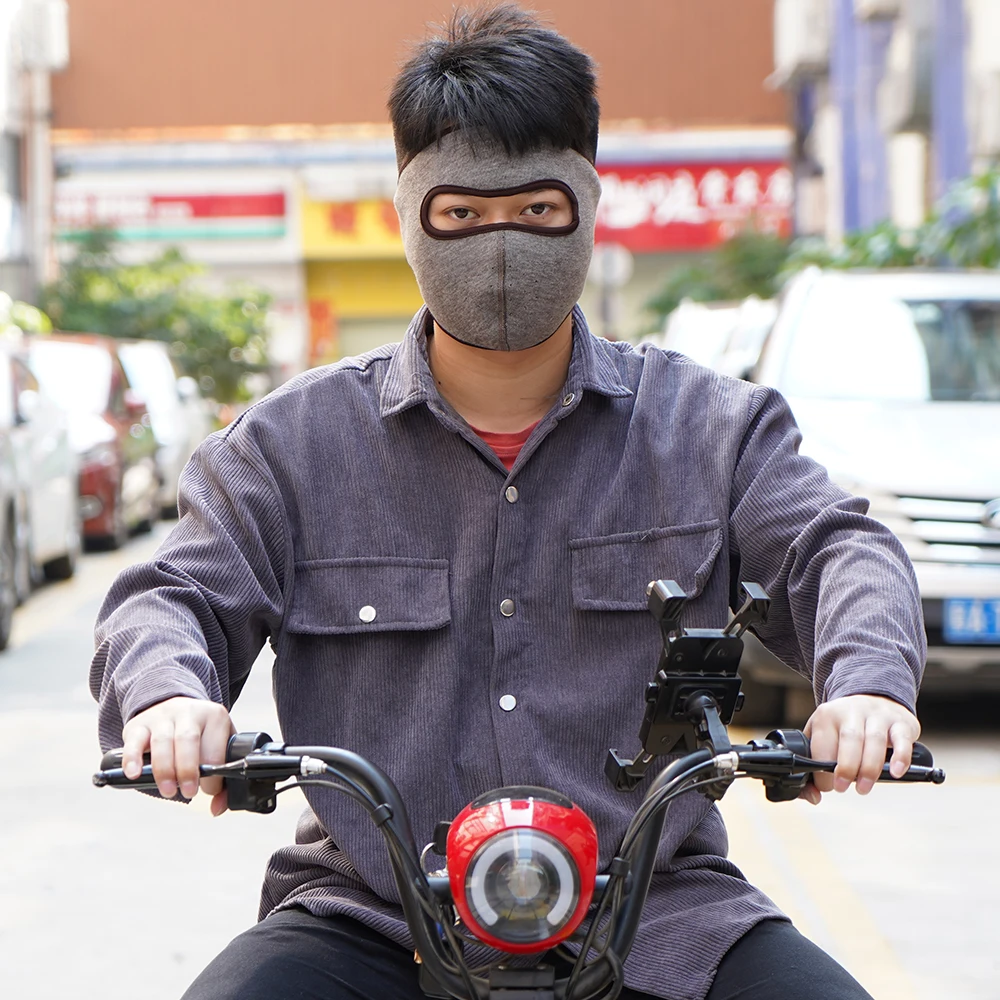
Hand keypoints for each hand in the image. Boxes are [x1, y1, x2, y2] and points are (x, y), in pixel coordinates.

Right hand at [121, 696, 234, 814]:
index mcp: (215, 717)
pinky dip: (132, 759)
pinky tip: (133, 774)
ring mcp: (163, 716)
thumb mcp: (220, 746)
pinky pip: (134, 741)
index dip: (213, 775)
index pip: (215, 748)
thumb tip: (217, 807)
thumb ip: (223, 780)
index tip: (209, 791)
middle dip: (187, 770)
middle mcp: (189, 713)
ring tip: (167, 790)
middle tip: (188, 792)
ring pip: (162, 741)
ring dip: (164, 770)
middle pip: (187, 740)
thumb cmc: (202, 734)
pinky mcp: (140, 724)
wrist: (178, 707)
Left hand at [800, 693, 919, 804]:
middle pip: (850, 739)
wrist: (872, 696)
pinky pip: (902, 738)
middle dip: (846, 768)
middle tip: (842, 788)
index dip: (823, 770)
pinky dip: (900, 757)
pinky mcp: (900, 722)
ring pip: (875, 740)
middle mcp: (851, 711)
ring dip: (870, 768)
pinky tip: (896, 772)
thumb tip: (812, 797)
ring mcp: (877, 715)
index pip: (823, 744)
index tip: (827, 786)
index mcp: (827, 715)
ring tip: (863, 787)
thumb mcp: (822, 736)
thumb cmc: (843, 725)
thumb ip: (813, 767)